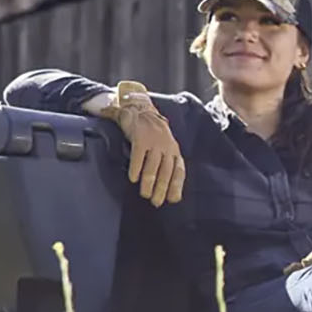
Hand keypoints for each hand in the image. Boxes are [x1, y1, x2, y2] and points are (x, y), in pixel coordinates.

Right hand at [100, 80, 184, 205]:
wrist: (141, 109)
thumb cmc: (153, 134)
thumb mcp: (165, 148)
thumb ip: (167, 166)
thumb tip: (172, 192)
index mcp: (174, 150)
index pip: (178, 170)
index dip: (176, 185)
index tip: (173, 200)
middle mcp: (166, 146)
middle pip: (166, 171)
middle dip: (162, 189)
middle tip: (156, 202)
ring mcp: (153, 141)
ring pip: (152, 166)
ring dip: (149, 182)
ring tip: (145, 194)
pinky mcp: (140, 138)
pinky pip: (138, 156)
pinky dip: (136, 168)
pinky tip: (132, 179)